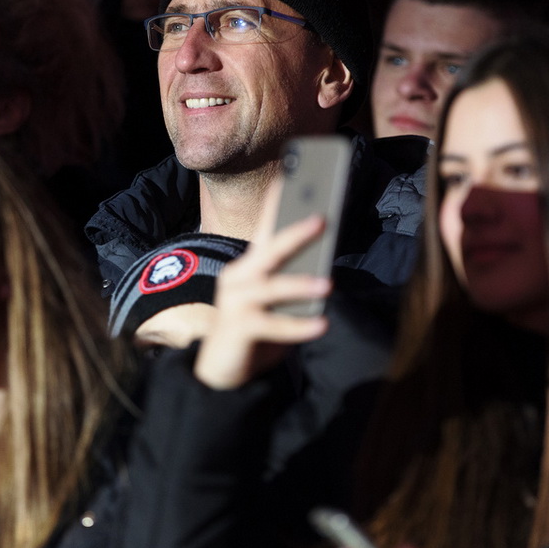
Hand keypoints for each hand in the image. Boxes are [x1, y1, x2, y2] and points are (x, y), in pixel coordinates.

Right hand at [193, 212, 331, 389]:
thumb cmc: (254, 333)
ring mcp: (235, 302)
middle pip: (269, 251)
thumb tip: (324, 274)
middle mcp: (238, 278)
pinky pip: (272, 325)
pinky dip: (298, 326)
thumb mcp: (275, 305)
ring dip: (300, 284)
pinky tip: (321, 324)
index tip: (291, 173)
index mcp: (249, 268)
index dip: (277, 201)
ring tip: (328, 284)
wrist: (221, 374)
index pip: (266, 228)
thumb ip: (292, 286)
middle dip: (295, 233)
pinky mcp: (237, 328)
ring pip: (270, 287)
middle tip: (321, 219)